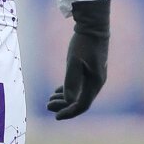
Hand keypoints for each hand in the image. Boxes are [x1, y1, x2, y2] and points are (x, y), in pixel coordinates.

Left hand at [47, 0, 109, 119]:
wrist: (94, 27)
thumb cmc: (83, 43)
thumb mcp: (74, 61)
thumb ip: (71, 81)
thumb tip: (67, 100)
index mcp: (94, 83)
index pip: (82, 105)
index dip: (69, 113)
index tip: (55, 116)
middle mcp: (96, 83)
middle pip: (80, 102)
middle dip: (63, 106)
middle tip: (47, 105)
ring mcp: (94, 77)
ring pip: (79, 95)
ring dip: (64, 99)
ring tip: (49, 100)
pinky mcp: (90, 71)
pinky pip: (80, 86)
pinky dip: (68, 91)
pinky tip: (57, 91)